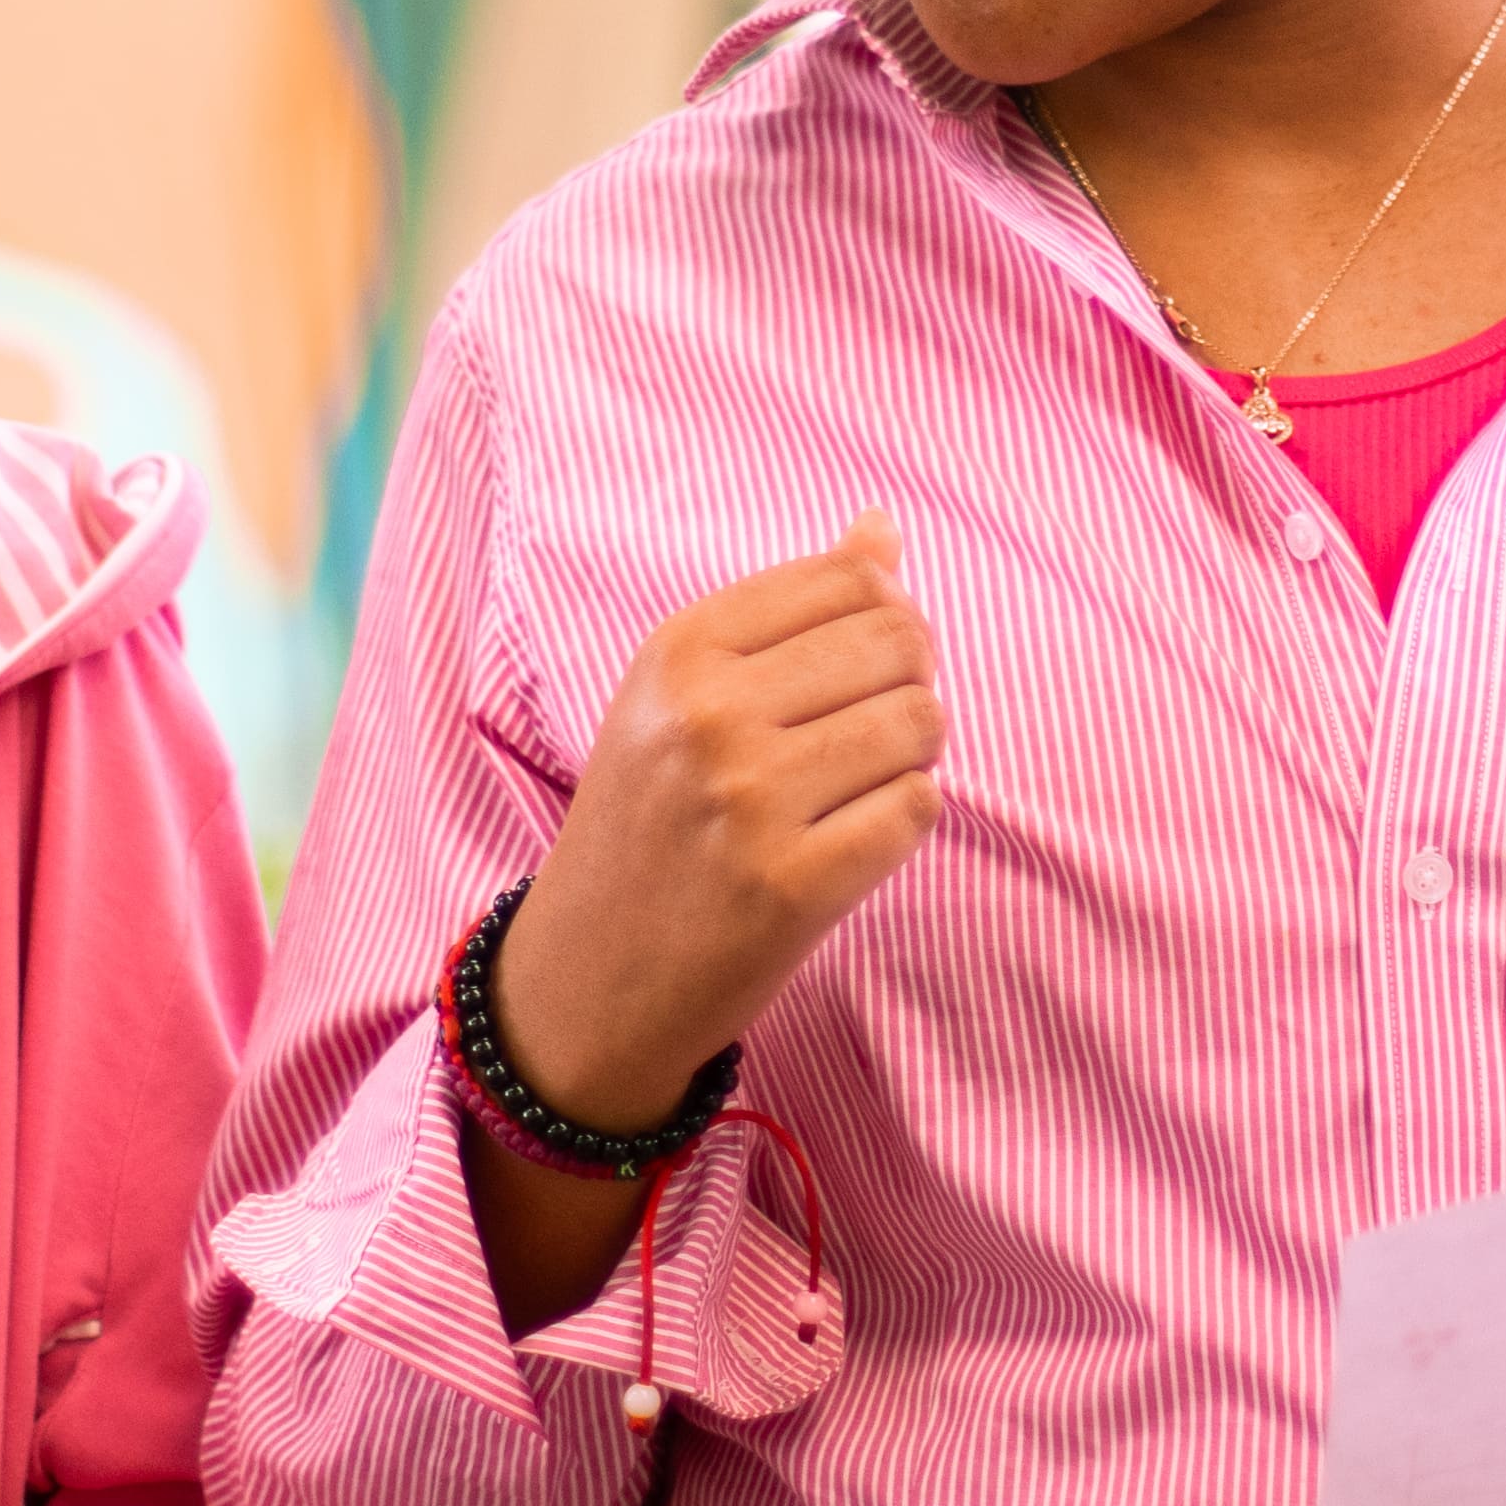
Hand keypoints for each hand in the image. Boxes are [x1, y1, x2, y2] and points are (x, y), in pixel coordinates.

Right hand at [494, 516, 943, 1135]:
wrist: (587, 979)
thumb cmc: (647, 825)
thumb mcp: (680, 698)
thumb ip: (786, 611)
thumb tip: (883, 526)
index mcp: (678, 652)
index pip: (849, 577)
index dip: (889, 615)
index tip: (864, 666)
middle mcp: (709, 714)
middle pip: (897, 642)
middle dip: (911, 680)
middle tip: (872, 730)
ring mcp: (750, 801)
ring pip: (918, 723)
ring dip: (915, 753)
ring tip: (861, 784)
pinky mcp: (793, 885)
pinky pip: (916, 811)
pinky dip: (904, 821)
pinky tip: (854, 839)